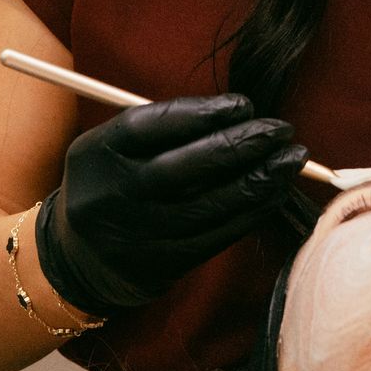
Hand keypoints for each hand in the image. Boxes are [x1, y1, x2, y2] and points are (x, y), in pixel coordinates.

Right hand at [35, 93, 308, 312]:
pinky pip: (216, 237)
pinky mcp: (161, 266)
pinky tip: (275, 190)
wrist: (78, 260)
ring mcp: (136, 236)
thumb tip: (239, 115)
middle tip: (280, 129)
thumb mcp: (114, 147)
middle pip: (182, 168)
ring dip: (258, 180)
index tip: (243, 105)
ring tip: (292, 158)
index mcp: (96, 154)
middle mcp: (112, 196)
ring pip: (207, 206)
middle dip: (239, 146)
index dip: (201, 113)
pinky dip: (251, 212)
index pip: (149, 127)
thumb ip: (163, 129)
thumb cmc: (114, 183)